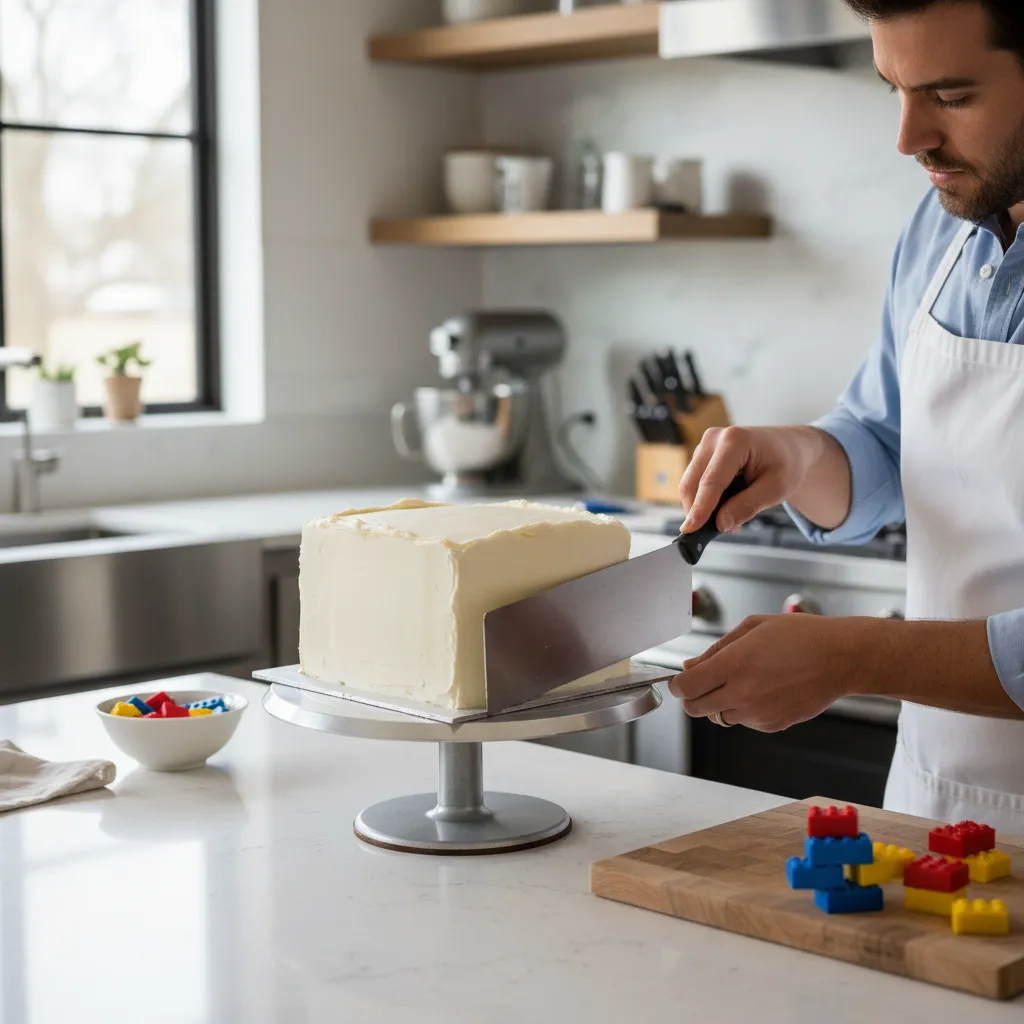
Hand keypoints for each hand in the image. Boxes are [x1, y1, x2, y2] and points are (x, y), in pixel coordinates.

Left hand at [668, 615, 867, 731]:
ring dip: (720, 703)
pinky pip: (743, 722)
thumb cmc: (799, 636)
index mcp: (734, 665)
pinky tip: (762, 690)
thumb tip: (689, 667)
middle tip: (703, 683)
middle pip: (695, 709)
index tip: (680, 680)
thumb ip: (715, 650)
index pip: (686, 687)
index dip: (677, 685)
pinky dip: (744, 710)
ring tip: (742, 682)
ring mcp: (758, 713)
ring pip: (718, 717)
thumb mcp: (752, 628)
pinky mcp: (772, 725)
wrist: (840, 658)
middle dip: (693, 696)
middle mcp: (743, 693)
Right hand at [679, 425, 846, 534]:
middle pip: (692, 482)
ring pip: (690, 484)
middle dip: (699, 511)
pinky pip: (694, 482)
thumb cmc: (786, 463)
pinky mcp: (702, 455)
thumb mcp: (776, 489)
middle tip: (720, 530)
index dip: (700, 507)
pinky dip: (704, 500)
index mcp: (735, 440)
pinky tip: (724, 506)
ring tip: (730, 518)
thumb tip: (721, 523)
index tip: (691, 529)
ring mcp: (706, 445)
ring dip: (702, 507)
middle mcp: (714, 438)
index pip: (711, 480)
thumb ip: (747, 506)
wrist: (789, 448)